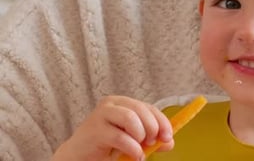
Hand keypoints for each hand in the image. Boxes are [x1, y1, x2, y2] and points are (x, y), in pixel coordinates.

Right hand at [53, 96, 173, 160]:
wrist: (78, 156)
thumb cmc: (106, 146)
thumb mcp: (132, 140)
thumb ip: (150, 139)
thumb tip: (169, 142)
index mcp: (122, 103)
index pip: (148, 107)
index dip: (161, 121)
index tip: (168, 136)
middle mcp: (111, 104)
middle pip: (140, 109)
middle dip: (152, 127)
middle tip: (153, 143)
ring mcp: (101, 114)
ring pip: (130, 118)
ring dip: (141, 135)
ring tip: (140, 149)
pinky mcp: (94, 129)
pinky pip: (120, 137)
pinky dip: (132, 148)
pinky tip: (135, 156)